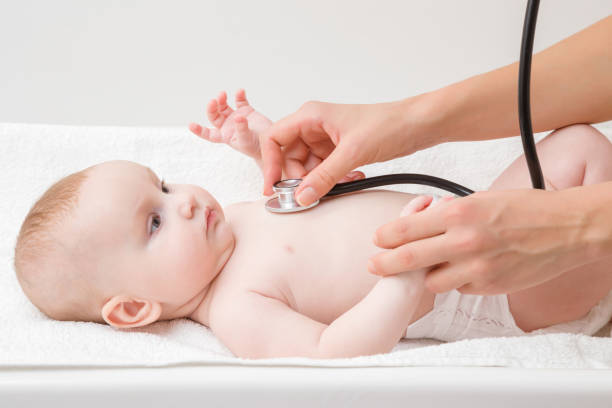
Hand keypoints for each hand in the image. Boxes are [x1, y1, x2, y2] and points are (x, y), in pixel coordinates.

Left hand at [189, 89, 271, 160]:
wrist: (272, 143)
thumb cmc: (257, 148)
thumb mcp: (247, 141)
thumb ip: (241, 129)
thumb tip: (238, 117)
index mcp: (225, 136)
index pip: (209, 134)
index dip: (199, 130)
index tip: (191, 125)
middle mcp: (228, 126)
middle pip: (214, 116)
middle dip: (212, 108)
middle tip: (214, 101)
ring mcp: (236, 117)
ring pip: (224, 106)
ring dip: (221, 99)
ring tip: (223, 94)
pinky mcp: (246, 111)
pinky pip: (240, 101)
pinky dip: (239, 95)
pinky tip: (240, 91)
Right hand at [259, 97, 431, 202]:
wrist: (418, 125)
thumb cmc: (389, 124)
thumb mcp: (353, 153)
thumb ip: (324, 176)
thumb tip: (300, 196)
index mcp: (310, 116)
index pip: (274, 139)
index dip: (270, 164)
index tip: (273, 188)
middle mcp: (313, 126)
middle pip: (288, 157)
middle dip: (297, 178)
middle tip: (309, 195)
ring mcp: (325, 139)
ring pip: (306, 167)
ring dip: (318, 181)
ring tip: (340, 184)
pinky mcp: (338, 151)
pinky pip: (323, 171)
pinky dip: (332, 180)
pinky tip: (352, 179)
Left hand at [369, 188, 592, 294]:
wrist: (567, 229)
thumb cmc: (527, 209)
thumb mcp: (481, 199)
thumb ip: (449, 213)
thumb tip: (423, 220)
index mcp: (459, 212)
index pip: (406, 228)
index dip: (386, 236)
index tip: (377, 239)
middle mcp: (464, 241)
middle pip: (408, 259)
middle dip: (384, 264)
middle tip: (372, 265)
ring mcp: (477, 268)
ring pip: (431, 281)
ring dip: (426, 275)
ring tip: (428, 266)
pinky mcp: (490, 286)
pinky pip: (459, 288)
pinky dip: (456, 281)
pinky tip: (465, 269)